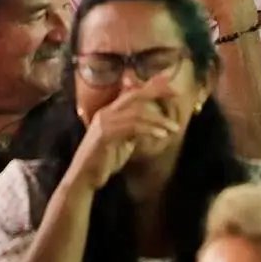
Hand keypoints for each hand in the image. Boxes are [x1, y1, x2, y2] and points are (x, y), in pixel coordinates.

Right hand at [68, 78, 180, 192]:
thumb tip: (150, 125)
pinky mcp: (105, 135)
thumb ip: (133, 129)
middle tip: (176, 94)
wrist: (85, 178)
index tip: (169, 83)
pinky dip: (149, 129)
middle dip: (157, 92)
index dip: (151, 86)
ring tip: (174, 127)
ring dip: (158, 119)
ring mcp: (104, 123)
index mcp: (110, 111)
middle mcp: (106, 113)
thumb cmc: (104, 161)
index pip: (132, 93)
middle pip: (134, 95)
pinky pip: (132, 127)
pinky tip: (162, 135)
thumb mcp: (122, 141)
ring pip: (136, 112)